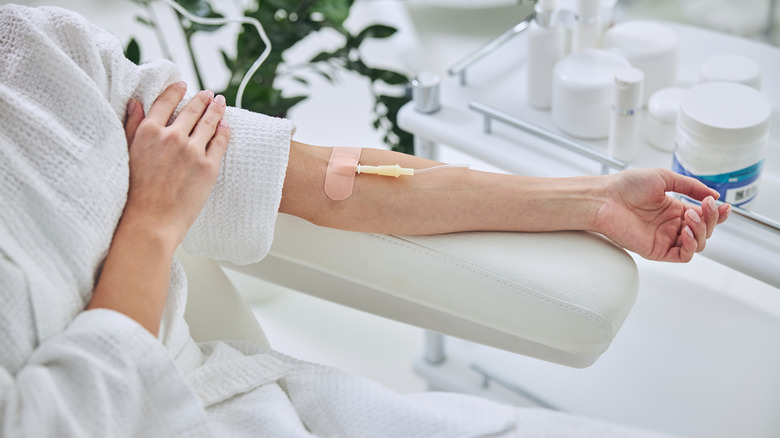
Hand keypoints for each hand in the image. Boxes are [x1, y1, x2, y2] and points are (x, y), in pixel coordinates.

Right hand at [121, 81, 229, 245]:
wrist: (150, 220)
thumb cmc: (135, 192)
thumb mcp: (127, 153)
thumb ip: (132, 125)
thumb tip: (135, 101)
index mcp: (149, 132)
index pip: (166, 102)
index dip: (176, 91)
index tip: (184, 85)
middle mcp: (172, 136)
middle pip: (192, 110)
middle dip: (202, 99)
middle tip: (209, 93)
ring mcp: (192, 151)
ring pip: (209, 122)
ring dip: (216, 109)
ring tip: (220, 103)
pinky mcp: (208, 166)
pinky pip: (220, 142)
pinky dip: (224, 130)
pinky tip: (226, 125)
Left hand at [595, 168, 729, 262]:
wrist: (605, 198)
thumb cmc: (627, 186)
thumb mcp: (664, 178)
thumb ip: (690, 186)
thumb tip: (713, 193)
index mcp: (674, 209)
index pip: (704, 216)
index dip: (717, 213)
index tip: (724, 206)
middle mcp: (671, 225)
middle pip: (704, 230)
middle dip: (711, 219)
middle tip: (704, 206)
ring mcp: (665, 238)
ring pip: (697, 244)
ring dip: (702, 231)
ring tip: (691, 216)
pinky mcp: (657, 250)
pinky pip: (683, 256)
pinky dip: (690, 246)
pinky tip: (686, 232)